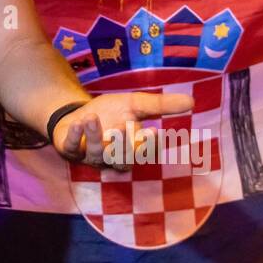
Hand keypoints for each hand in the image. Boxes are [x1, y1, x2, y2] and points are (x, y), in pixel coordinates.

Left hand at [52, 92, 194, 167]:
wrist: (77, 113)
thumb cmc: (110, 113)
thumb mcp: (135, 104)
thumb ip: (160, 105)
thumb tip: (193, 102)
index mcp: (131, 149)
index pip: (143, 153)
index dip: (148, 146)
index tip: (154, 132)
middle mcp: (111, 158)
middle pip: (120, 161)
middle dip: (121, 147)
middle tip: (123, 130)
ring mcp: (90, 155)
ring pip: (95, 154)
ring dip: (93, 137)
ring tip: (91, 118)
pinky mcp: (70, 149)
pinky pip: (71, 148)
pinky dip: (74, 136)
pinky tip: (78, 123)